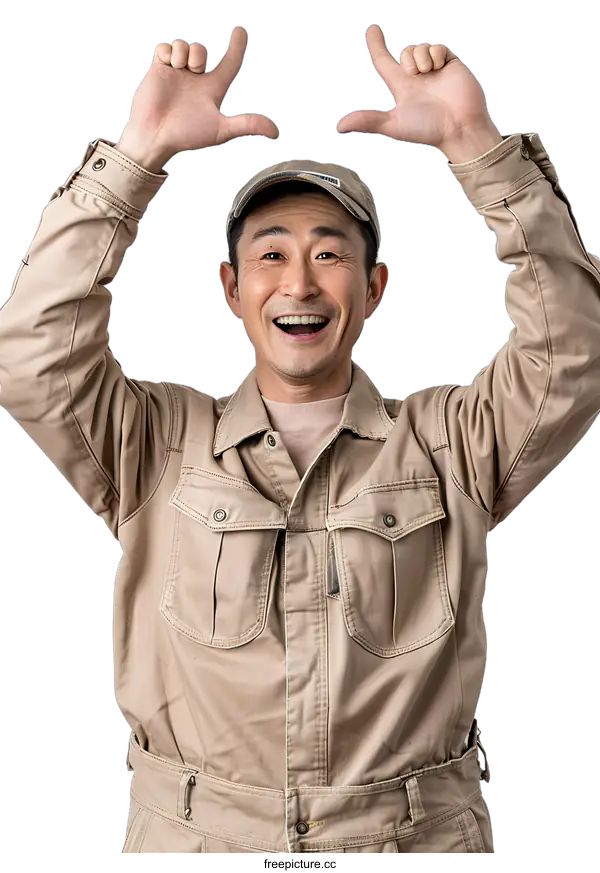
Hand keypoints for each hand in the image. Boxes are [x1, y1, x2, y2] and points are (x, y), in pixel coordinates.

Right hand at [121, 28, 278, 157]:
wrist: (155, 136)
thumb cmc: (186, 135)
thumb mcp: (221, 129)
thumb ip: (247, 125)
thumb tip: (276, 133)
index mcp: (212, 89)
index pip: (230, 64)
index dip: (238, 47)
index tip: (241, 31)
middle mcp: (195, 79)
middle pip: (202, 50)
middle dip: (199, 55)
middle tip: (194, 72)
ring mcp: (177, 73)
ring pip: (185, 45)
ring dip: (184, 54)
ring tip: (179, 71)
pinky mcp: (160, 69)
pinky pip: (167, 47)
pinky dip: (169, 53)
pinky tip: (167, 67)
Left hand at [336, 27, 495, 151]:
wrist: (459, 127)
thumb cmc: (428, 129)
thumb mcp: (394, 124)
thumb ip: (368, 121)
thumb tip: (339, 126)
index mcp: (402, 87)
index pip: (384, 62)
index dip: (376, 46)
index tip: (370, 29)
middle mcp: (416, 77)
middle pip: (403, 52)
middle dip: (406, 60)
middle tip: (415, 77)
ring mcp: (433, 70)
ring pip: (419, 48)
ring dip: (421, 60)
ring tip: (429, 75)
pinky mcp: (449, 64)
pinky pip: (437, 47)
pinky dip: (435, 56)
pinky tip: (440, 70)